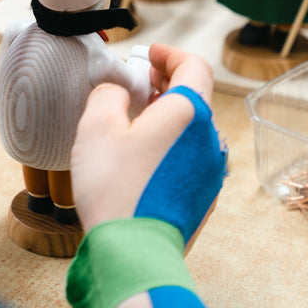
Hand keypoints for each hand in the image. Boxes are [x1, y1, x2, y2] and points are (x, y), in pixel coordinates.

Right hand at [71, 43, 214, 232]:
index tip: (151, 53)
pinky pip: (191, 154)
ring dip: (169, 111)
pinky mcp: (204, 195)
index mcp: (189, 114)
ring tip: (138, 115)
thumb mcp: (96, 127)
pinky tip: (144, 152)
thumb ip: (108, 94)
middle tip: (141, 79)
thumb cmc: (115, 187)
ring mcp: (210, 169)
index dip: (171, 53)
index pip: (195, 66)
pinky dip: (172, 140)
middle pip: (196, 95)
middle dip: (167, 80)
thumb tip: (117, 92)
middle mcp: (209, 138)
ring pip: (193, 126)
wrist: (134, 254)